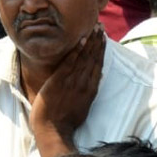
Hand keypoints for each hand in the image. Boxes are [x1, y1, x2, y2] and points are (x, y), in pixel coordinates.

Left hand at [31, 28, 104, 156]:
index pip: (98, 66)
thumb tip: (95, 79)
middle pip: (94, 59)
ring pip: (84, 58)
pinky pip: (70, 63)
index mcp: (90, 90)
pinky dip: (76, 51)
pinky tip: (80, 40)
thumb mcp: (82, 107)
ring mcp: (73, 82)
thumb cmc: (65, 121)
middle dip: (98, 42)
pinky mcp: (61, 81)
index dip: (101, 51)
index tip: (103, 38)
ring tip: (94, 28)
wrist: (53, 129)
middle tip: (101, 27)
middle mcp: (85, 84)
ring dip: (90, 42)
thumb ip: (88, 91)